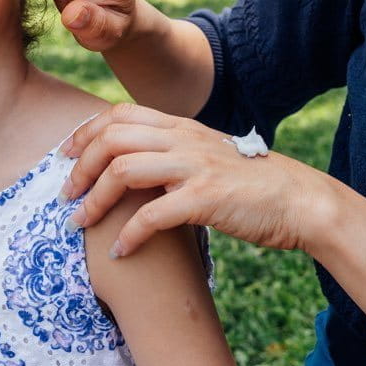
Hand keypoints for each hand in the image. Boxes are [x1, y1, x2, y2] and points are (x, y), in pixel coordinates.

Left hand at [57, 104, 337, 256]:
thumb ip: (175, 153)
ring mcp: (195, 167)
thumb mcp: (209, 156)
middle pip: (113, 138)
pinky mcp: (207, 198)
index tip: (66, 156)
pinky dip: (129, 234)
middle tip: (66, 194)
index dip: (86, 132)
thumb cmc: (253, 185)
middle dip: (80, 166)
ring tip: (80, 223)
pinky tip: (121, 251)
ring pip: (123, 170)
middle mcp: (185, 139)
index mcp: (183, 127)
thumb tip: (135, 166)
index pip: (120, 114)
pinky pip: (152, 215)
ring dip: (94, 199)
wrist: (300, 200)